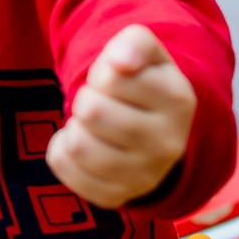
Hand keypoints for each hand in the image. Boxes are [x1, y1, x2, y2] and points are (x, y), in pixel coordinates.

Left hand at [46, 25, 196, 208]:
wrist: (156, 131)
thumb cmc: (142, 83)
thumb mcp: (144, 52)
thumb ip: (134, 42)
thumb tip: (120, 61)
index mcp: (178, 101)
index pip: (110, 78)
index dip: (101, 73)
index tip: (114, 81)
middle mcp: (168, 144)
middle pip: (91, 112)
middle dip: (85, 99)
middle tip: (100, 103)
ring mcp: (144, 177)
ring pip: (77, 145)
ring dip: (74, 127)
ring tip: (92, 125)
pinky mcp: (115, 196)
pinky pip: (64, 168)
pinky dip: (61, 150)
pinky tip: (84, 144)